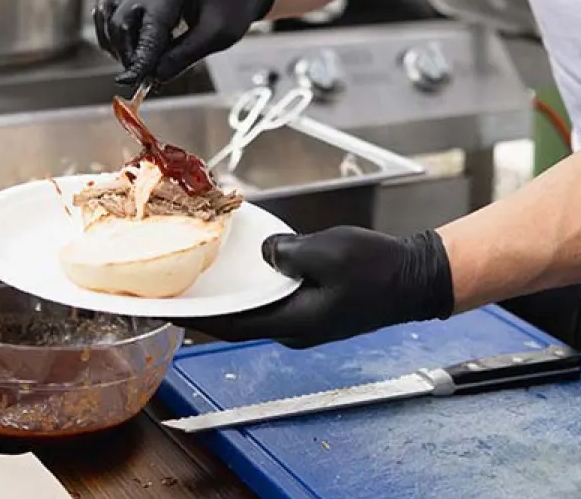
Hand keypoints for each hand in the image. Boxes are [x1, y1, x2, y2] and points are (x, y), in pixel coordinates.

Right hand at [93, 0, 277, 84]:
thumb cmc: (233, 5)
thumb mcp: (217, 34)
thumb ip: (184, 56)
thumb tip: (153, 77)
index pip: (150, 27)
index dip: (140, 58)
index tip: (132, 83)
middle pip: (121, 20)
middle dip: (129, 54)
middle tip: (145, 78)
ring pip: (110, 15)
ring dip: (119, 45)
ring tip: (140, 63)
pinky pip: (110, 12)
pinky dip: (114, 34)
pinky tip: (130, 50)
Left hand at [183, 226, 454, 348]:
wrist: (416, 277)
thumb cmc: (378, 268)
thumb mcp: (327, 251)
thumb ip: (287, 253)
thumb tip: (265, 254)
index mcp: (294, 323)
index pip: (231, 324)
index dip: (195, 316)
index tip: (164, 308)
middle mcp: (295, 329)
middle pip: (238, 320)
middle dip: (206, 306)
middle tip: (173, 289)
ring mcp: (305, 322)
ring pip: (256, 309)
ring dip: (231, 296)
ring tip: (199, 278)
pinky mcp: (315, 310)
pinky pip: (274, 300)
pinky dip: (255, 288)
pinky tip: (246, 269)